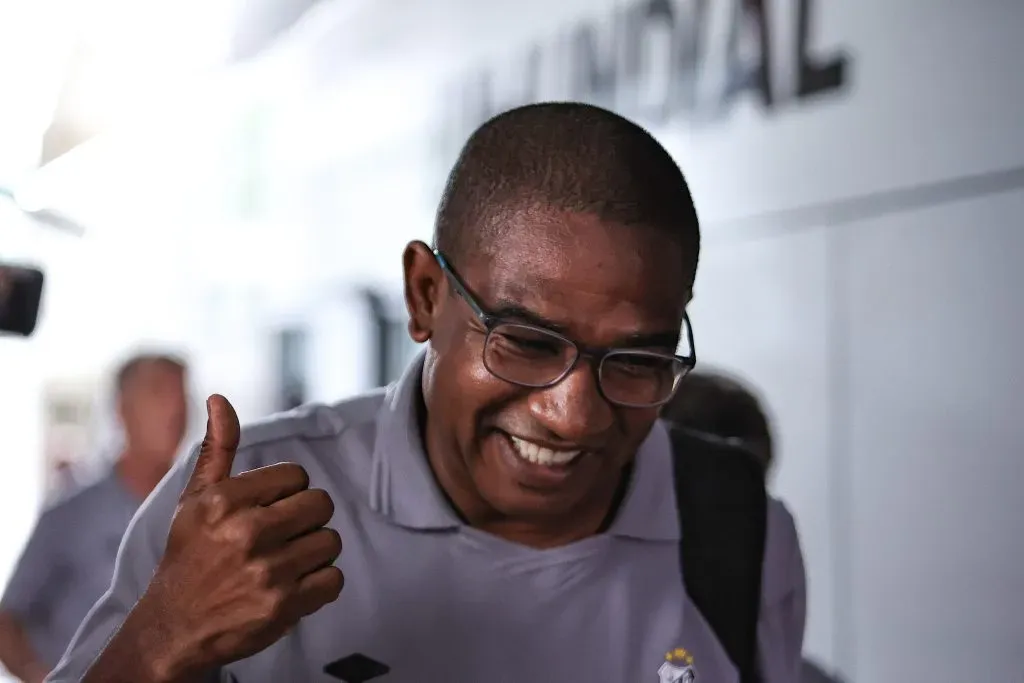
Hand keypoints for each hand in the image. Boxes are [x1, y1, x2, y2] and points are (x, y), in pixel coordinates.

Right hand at [140, 395, 343, 679]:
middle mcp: (246, 533)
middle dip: (306, 519)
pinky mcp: (284, 606)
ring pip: (331, 541)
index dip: (288, 493)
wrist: (173, 628)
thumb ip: (216, 449)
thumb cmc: (189, 557)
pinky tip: (294, 586)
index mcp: (224, 501)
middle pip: (320, 504)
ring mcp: (267, 572)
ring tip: (286, 562)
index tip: (268, 510)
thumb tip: (219, 398)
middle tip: (281, 537)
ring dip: (315, 552)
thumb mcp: (195, 499)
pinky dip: (321, 584)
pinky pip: (334, 579)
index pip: (297, 476)